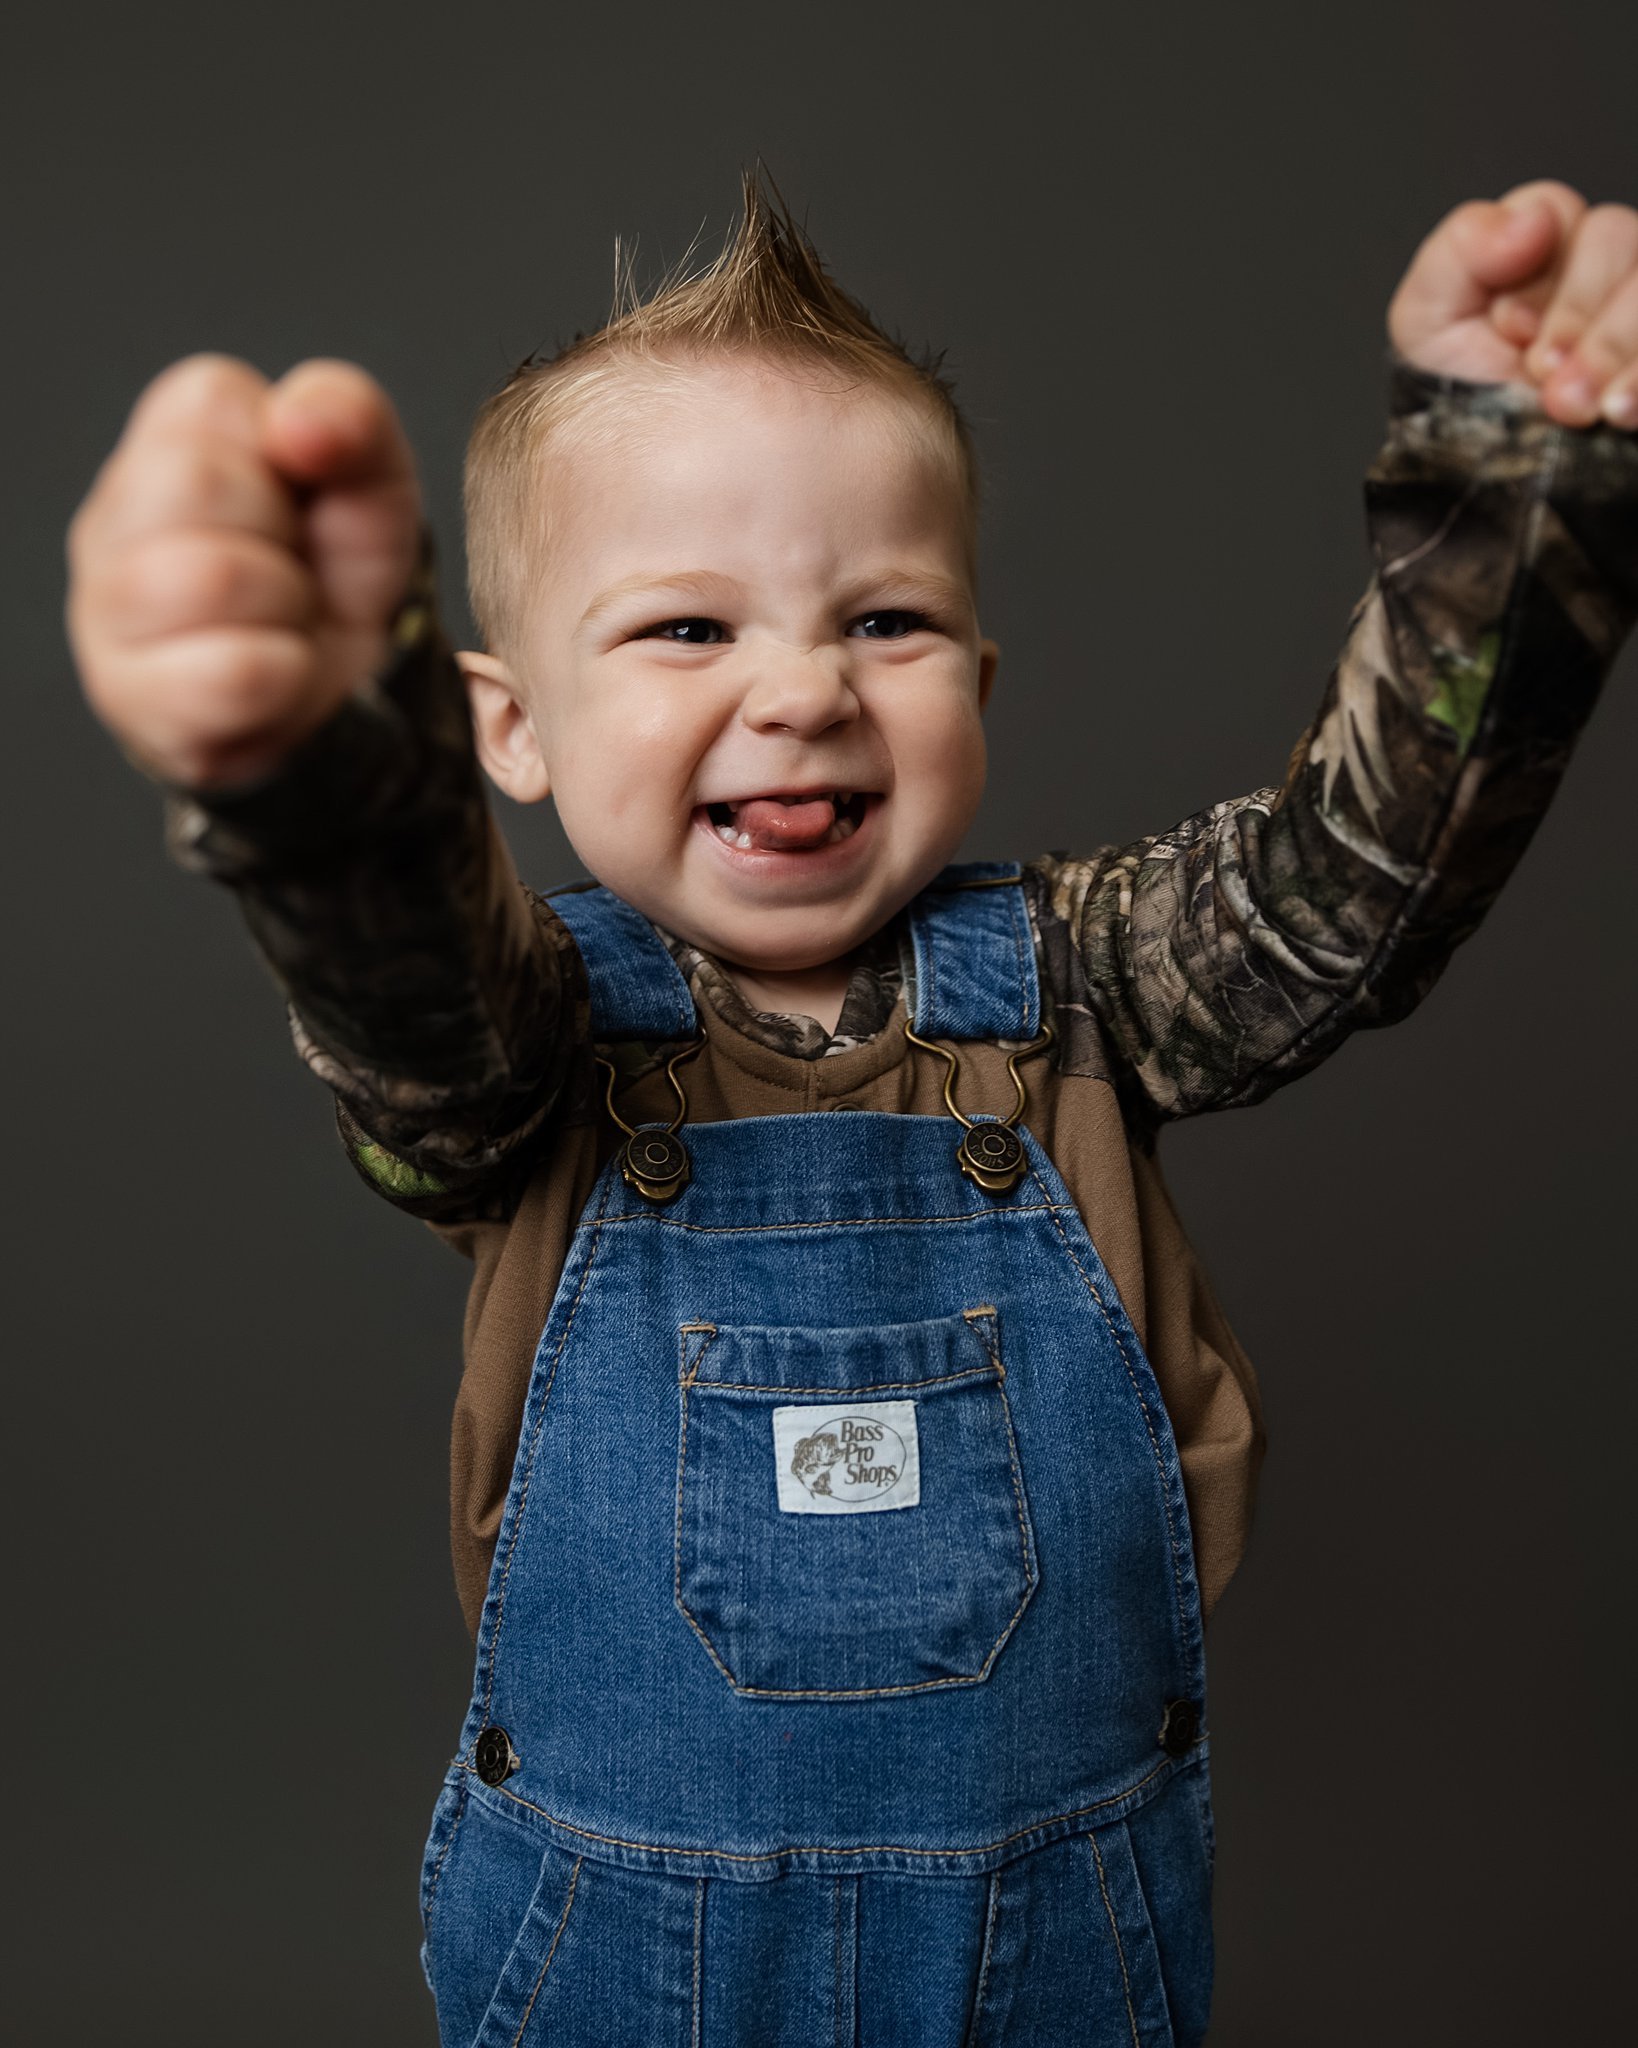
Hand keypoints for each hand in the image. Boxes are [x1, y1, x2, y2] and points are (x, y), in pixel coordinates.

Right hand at [67, 355, 422, 787]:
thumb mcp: (372, 478)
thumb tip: (297, 423)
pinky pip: (232, 675)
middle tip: (292, 568)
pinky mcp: (133, 698)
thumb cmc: (337, 570)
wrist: (351, 694)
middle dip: (282, 534)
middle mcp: (112, 519)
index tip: (298, 500)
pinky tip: (277, 672)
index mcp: (165, 442)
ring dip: (286, 606)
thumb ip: (351, 414)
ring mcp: (107, 611)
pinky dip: (286, 674)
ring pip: (207, 578)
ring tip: (284, 618)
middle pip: (193, 481)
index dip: (287, 455)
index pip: (210, 397)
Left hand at [1387, 180, 1637, 429]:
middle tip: (1540, 373)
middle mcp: (1603, 270)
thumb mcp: (1427, 322)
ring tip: (1573, 406)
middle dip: (1577, 314)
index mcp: (1543, 248)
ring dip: (1616, 346)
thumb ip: (1462, 251)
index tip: (1508, 327)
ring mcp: (1635, 317)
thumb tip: (1529, 221)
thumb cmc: (1458, 398)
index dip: (1536, 271)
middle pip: (1621, 237)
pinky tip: (1620, 411)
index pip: (1559, 212)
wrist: (1482, 481)